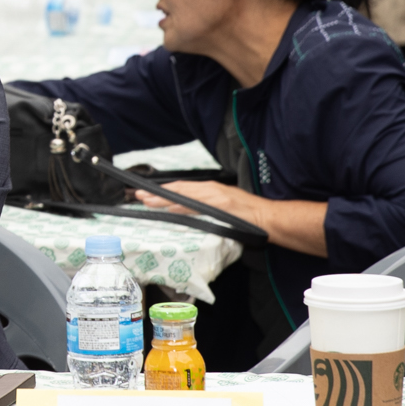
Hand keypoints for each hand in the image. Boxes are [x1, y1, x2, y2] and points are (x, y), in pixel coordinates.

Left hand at [136, 179, 270, 227]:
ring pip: (182, 196)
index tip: (147, 193)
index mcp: (209, 189)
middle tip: (138, 195)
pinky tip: (169, 208)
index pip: (181, 189)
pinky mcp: (219, 205)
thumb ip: (207, 205)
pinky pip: (196, 206)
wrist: (266, 216)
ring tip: (146, 200)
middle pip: (178, 190)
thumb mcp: (224, 204)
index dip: (163, 191)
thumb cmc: (247, 213)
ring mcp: (214, 197)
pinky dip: (181, 206)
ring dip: (163, 199)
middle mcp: (209, 190)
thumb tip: (190, 209)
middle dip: (157, 193)